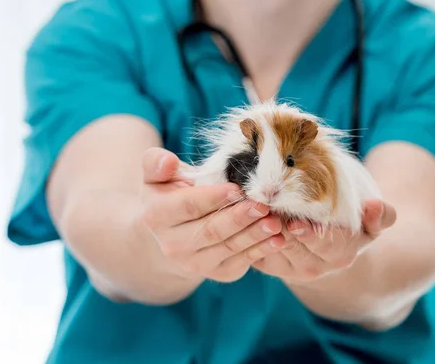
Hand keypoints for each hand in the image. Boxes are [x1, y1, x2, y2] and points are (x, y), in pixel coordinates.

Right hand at [138, 148, 285, 283]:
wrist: (174, 230)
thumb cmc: (171, 192)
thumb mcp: (157, 175)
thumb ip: (156, 163)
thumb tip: (167, 162)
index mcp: (156, 217)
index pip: (188, 206)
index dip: (213, 198)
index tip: (237, 188)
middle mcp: (172, 246)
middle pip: (211, 230)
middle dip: (239, 217)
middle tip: (263, 205)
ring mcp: (194, 263)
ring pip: (229, 247)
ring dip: (255, 235)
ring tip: (275, 222)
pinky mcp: (217, 273)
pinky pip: (241, 261)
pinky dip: (262, 250)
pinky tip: (278, 239)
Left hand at [251, 199, 395, 283]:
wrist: (329, 245)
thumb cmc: (352, 224)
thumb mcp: (371, 223)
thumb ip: (381, 216)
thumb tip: (376, 206)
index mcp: (341, 254)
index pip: (325, 244)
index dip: (310, 234)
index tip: (297, 222)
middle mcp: (314, 266)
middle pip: (293, 246)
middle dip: (279, 229)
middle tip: (266, 212)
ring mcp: (288, 268)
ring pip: (271, 248)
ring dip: (259, 230)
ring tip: (250, 210)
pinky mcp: (268, 264)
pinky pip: (255, 252)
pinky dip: (247, 235)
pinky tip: (241, 216)